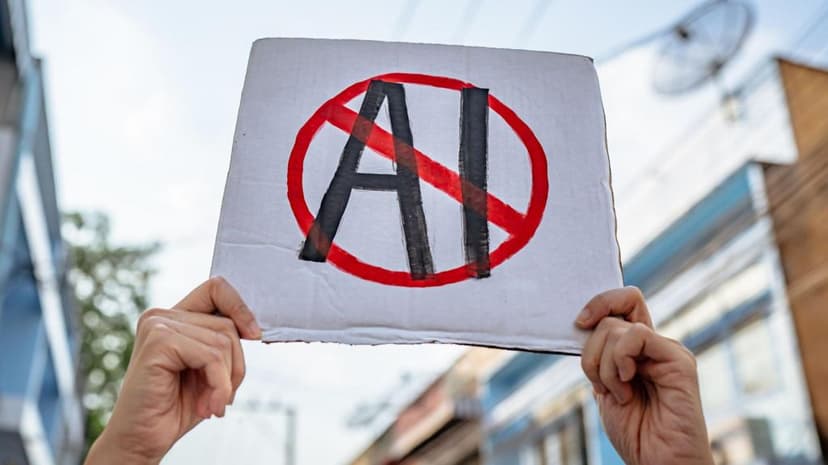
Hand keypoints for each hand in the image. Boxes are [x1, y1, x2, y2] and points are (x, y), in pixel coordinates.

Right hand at [85, 277, 260, 464]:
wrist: (142, 441)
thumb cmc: (175, 407)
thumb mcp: (209, 369)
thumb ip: (223, 342)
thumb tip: (254, 328)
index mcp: (173, 317)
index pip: (216, 288)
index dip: (240, 308)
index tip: (253, 335)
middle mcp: (161, 316)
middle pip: (227, 324)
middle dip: (234, 366)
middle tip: (219, 397)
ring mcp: (157, 326)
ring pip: (223, 341)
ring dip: (225, 381)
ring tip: (210, 404)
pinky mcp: (158, 342)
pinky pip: (211, 356)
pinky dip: (218, 385)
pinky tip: (207, 407)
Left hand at [576, 287, 712, 464]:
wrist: (659, 461)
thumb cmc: (636, 431)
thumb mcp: (604, 387)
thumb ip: (599, 357)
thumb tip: (583, 324)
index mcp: (636, 350)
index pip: (621, 303)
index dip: (599, 303)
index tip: (578, 323)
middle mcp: (653, 345)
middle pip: (611, 316)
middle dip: (591, 352)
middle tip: (601, 385)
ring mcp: (667, 351)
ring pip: (616, 328)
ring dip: (603, 365)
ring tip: (620, 394)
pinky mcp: (679, 360)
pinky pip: (638, 335)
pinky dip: (620, 360)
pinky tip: (628, 384)